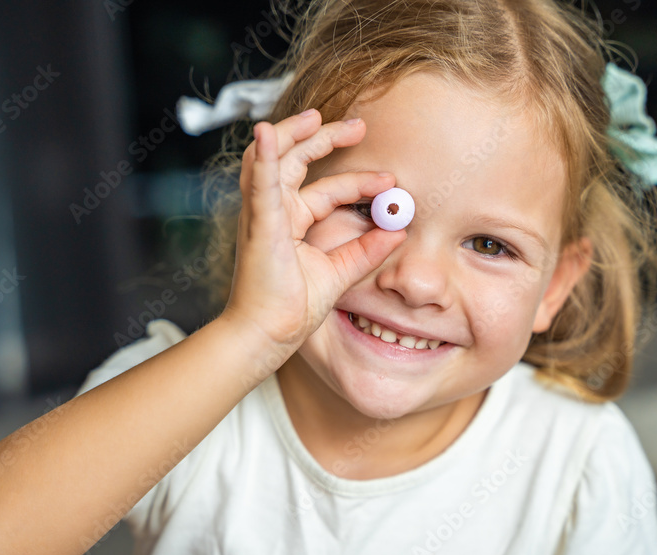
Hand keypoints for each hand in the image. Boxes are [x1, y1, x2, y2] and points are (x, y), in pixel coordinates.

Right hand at [224, 109, 406, 347]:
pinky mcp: (258, 223)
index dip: (358, 182)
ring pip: (274, 159)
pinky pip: (260, 183)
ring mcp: (262, 214)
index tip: (390, 181)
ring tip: (316, 116)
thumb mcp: (340, 273)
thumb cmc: (292, 308)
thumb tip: (398, 231)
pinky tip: (268, 132)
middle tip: (358, 125)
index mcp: (289, 222)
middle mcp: (273, 212)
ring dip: (293, 133)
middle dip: (325, 138)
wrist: (268, 334)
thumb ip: (366, 251)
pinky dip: (265, 156)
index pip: (326, 190)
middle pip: (297, 161)